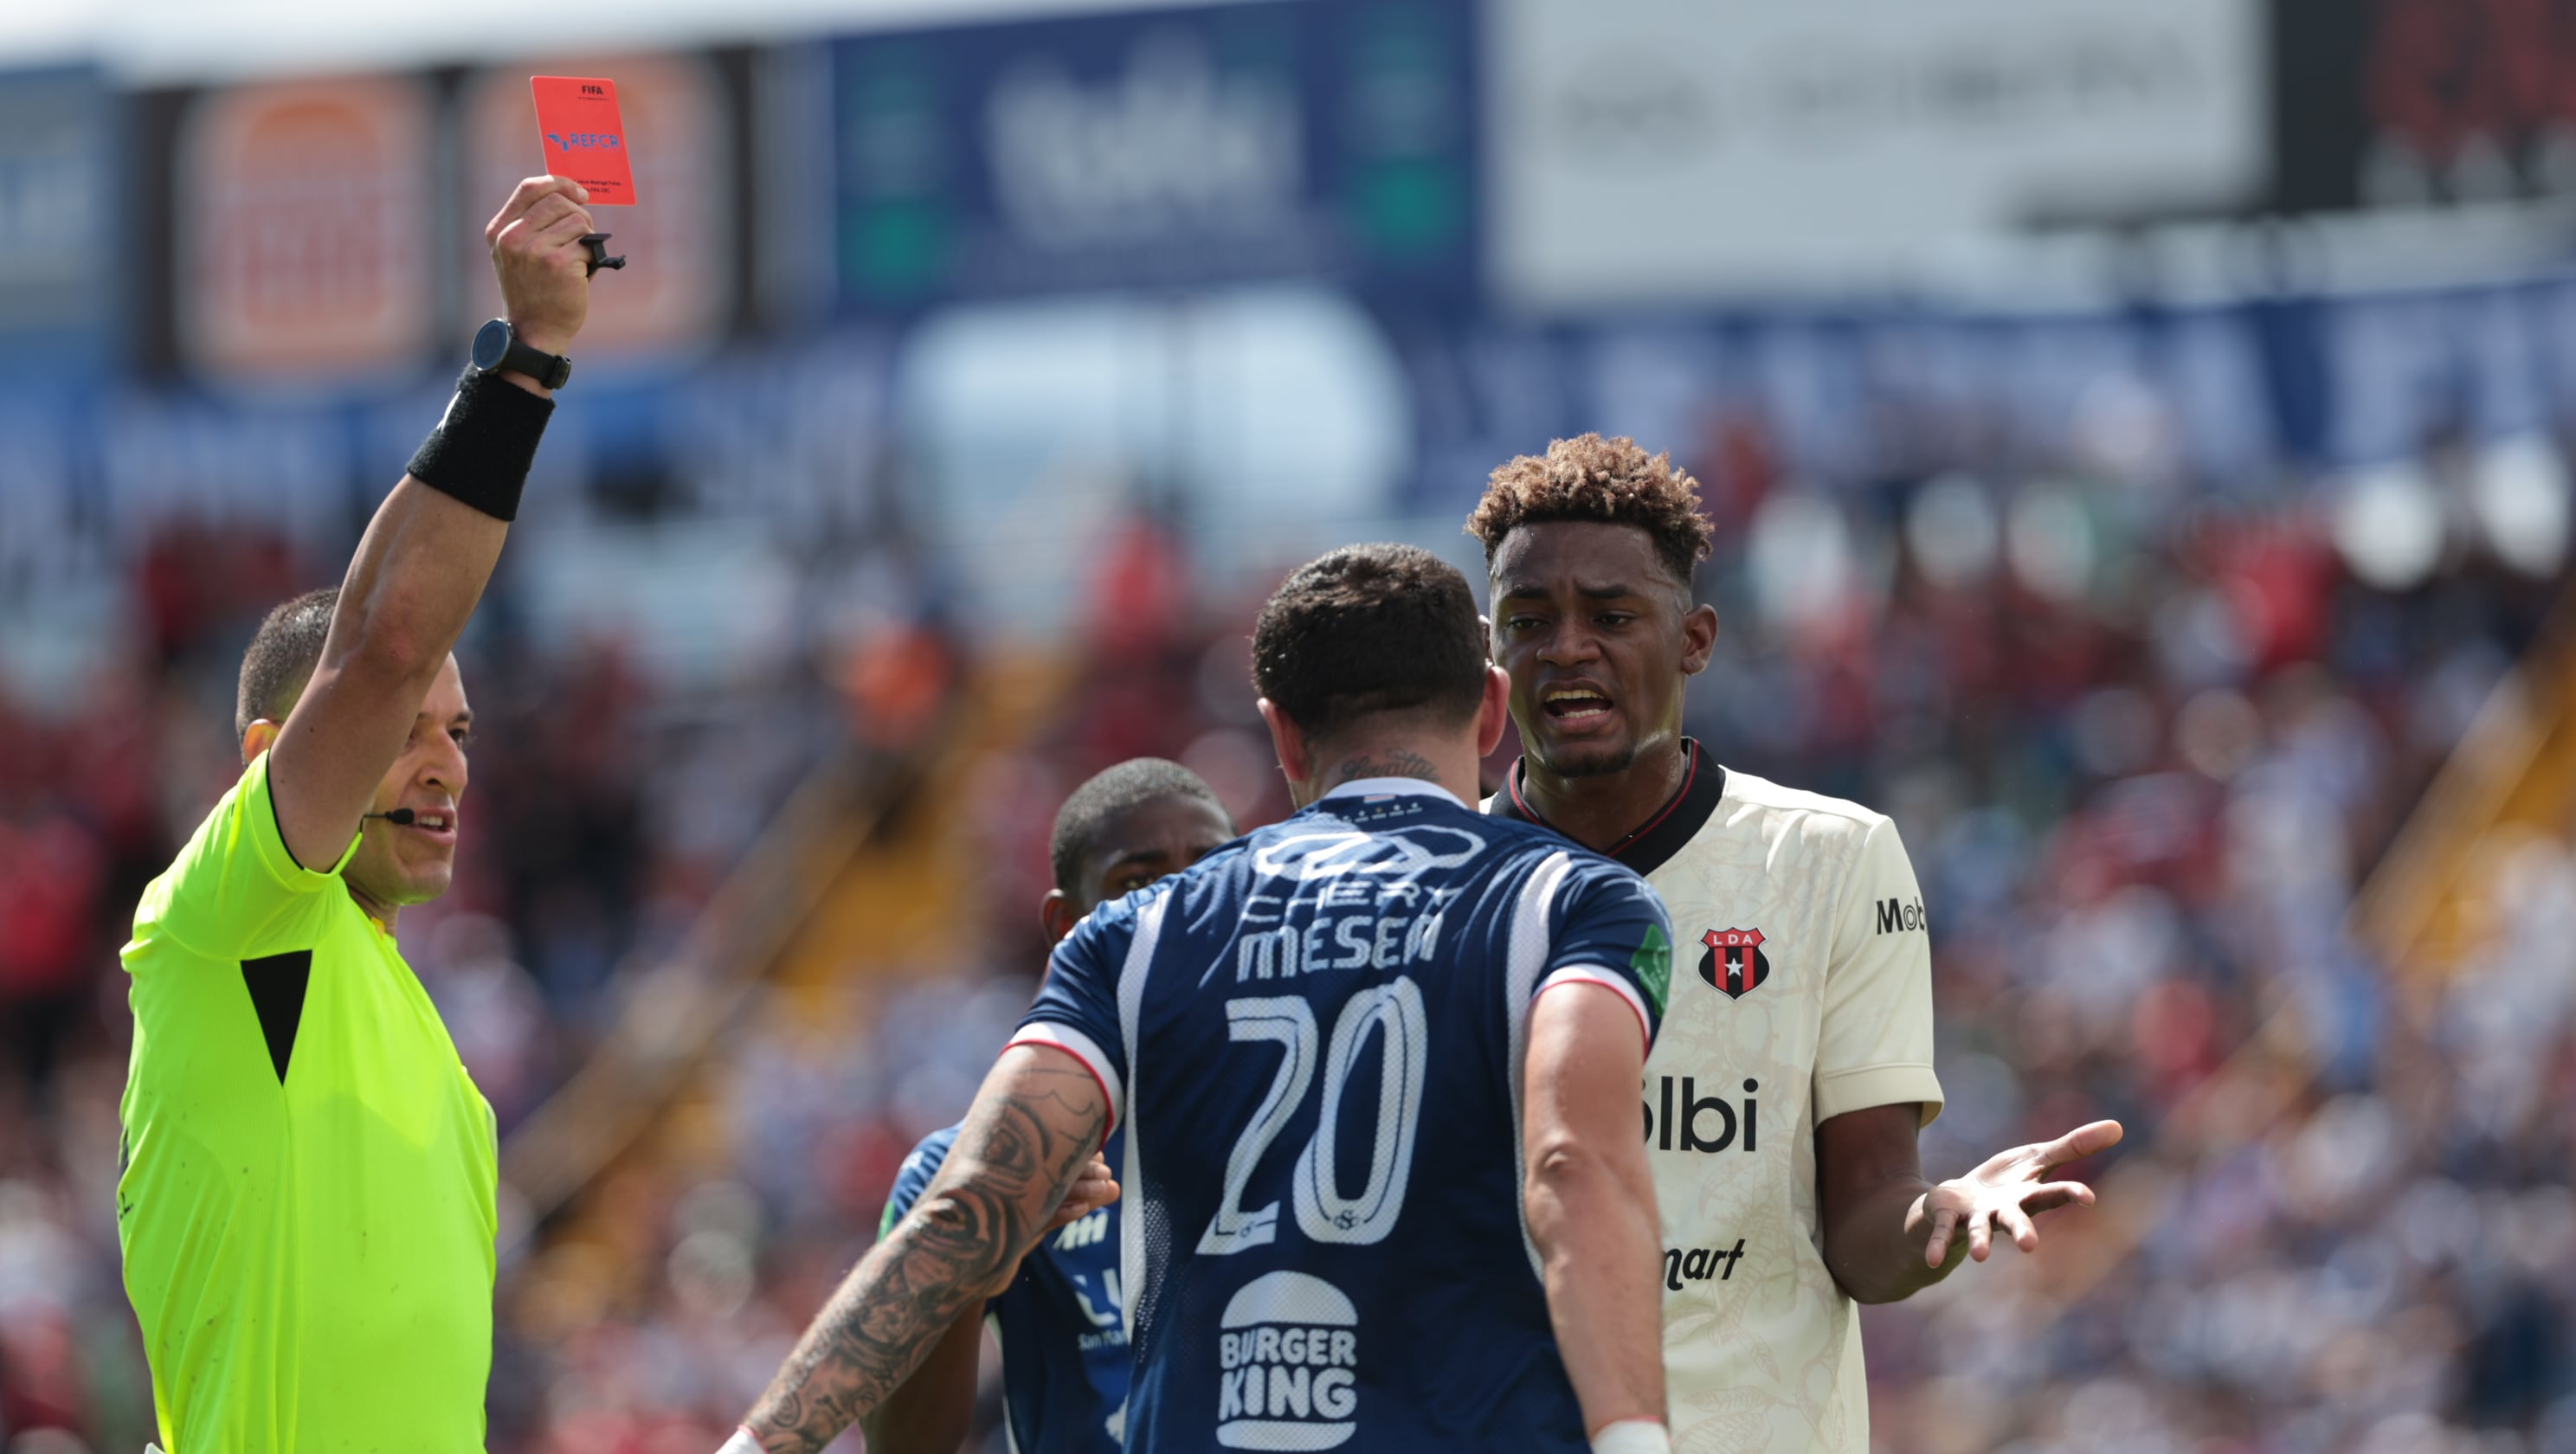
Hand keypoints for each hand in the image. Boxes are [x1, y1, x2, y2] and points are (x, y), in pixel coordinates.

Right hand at [485, 175, 595, 356]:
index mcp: (500, 230)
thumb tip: (571, 192)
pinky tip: (580, 274)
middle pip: (559, 201)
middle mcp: (513, 237)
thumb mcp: (518, 253)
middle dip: (580, 215)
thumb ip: (533, 223)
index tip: (579, 192)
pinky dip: (592, 258)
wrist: (535, 331)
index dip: (559, 183)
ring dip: (587, 238)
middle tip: (584, 236)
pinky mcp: (559, 263)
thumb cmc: (534, 290)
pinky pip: (589, 244)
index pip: (530, 188)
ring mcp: (535, 250)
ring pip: (578, 221)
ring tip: (578, 259)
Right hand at [963, 1154, 1116, 1300]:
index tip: (1098, 1156)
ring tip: (1103, 1186)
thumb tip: (1115, 1187)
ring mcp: (1001, 1207)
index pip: (1046, 1156)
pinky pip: (1036, 1220)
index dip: (1074, 1154)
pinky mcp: (1004, 1235)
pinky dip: (1060, 1212)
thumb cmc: (1012, 1232)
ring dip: (1075, 1187)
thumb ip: (1080, 1199)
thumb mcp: (1047, 1213)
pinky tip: (1081, 1209)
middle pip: (1045, 1169)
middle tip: (1104, 1169)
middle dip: (1078, 1167)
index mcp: (1011, 1175)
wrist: (970, 1272)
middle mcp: (1003, 1185)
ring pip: (1043, 1192)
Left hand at [1917, 1119, 2122, 1267]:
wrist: (1961, 1201)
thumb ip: (2073, 1147)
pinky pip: (1942, 1231)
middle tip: (2029, 1246)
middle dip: (2022, 1231)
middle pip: (2016, 1220)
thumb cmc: (2006, 1184)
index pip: (2052, 1194)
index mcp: (2028, 1196)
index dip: (2070, 1194)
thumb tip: (2119, 1127)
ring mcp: (1977, 1218)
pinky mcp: (1949, 1217)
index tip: (2088, 1198)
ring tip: (1980, 1256)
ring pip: (1980, 1230)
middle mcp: (2004, 1212)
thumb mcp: (2038, 1158)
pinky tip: (1931, 1260)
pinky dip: (1937, 1243)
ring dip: (1980, 1242)